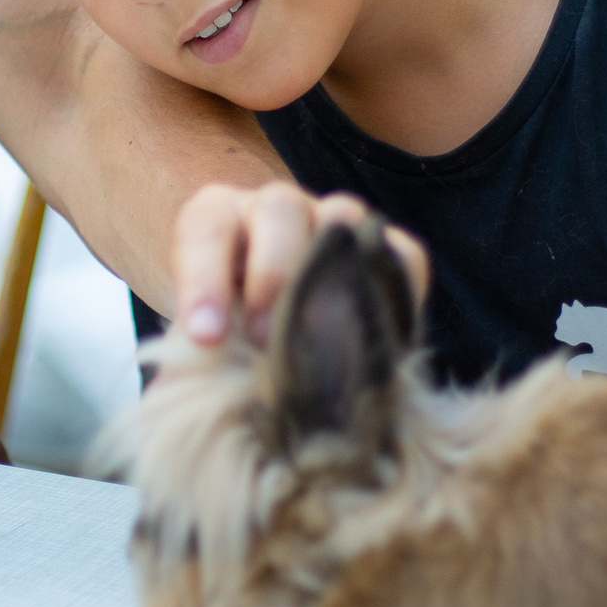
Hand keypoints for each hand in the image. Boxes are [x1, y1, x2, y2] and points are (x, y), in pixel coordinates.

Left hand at [171, 182, 429, 347]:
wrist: (265, 344)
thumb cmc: (224, 338)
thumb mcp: (201, 343)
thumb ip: (202, 358)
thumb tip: (214, 399)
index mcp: (218, 218)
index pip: (206, 229)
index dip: (204, 280)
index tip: (205, 337)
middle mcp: (276, 207)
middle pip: (279, 209)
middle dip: (272, 275)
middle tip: (263, 339)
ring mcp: (335, 218)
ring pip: (342, 219)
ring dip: (334, 277)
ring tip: (326, 340)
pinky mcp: (386, 247)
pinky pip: (405, 253)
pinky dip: (397, 287)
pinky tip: (383, 335)